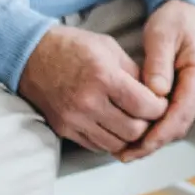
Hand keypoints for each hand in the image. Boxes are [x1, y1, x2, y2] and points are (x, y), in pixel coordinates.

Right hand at [19, 25, 167, 153]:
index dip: (160, 108)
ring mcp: (74, 120)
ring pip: (116, 144)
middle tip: (150, 114)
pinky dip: (111, 139)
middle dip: (148, 124)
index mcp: (104, 78)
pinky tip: (115, 125)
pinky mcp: (64, 130)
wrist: (32, 57)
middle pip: (133, 131)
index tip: (162, 102)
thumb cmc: (76, 48)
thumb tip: (157, 92)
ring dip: (130, 135)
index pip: (143, 106)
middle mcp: (88, 103)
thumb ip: (135, 72)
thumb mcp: (111, 49)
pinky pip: (96, 146)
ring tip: (134, 120)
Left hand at [118, 0, 194, 162]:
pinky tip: (136, 134)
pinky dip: (156, 129)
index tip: (138, 146)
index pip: (181, 111)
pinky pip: (173, 116)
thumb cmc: (174, 19)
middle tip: (125, 154)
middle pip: (180, 124)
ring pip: (177, 124)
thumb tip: (156, 93)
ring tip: (126, 150)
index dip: (159, 133)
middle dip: (154, 143)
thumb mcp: (162, 35)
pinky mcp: (188, 92)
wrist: (187, 10)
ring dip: (154, 139)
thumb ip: (159, 64)